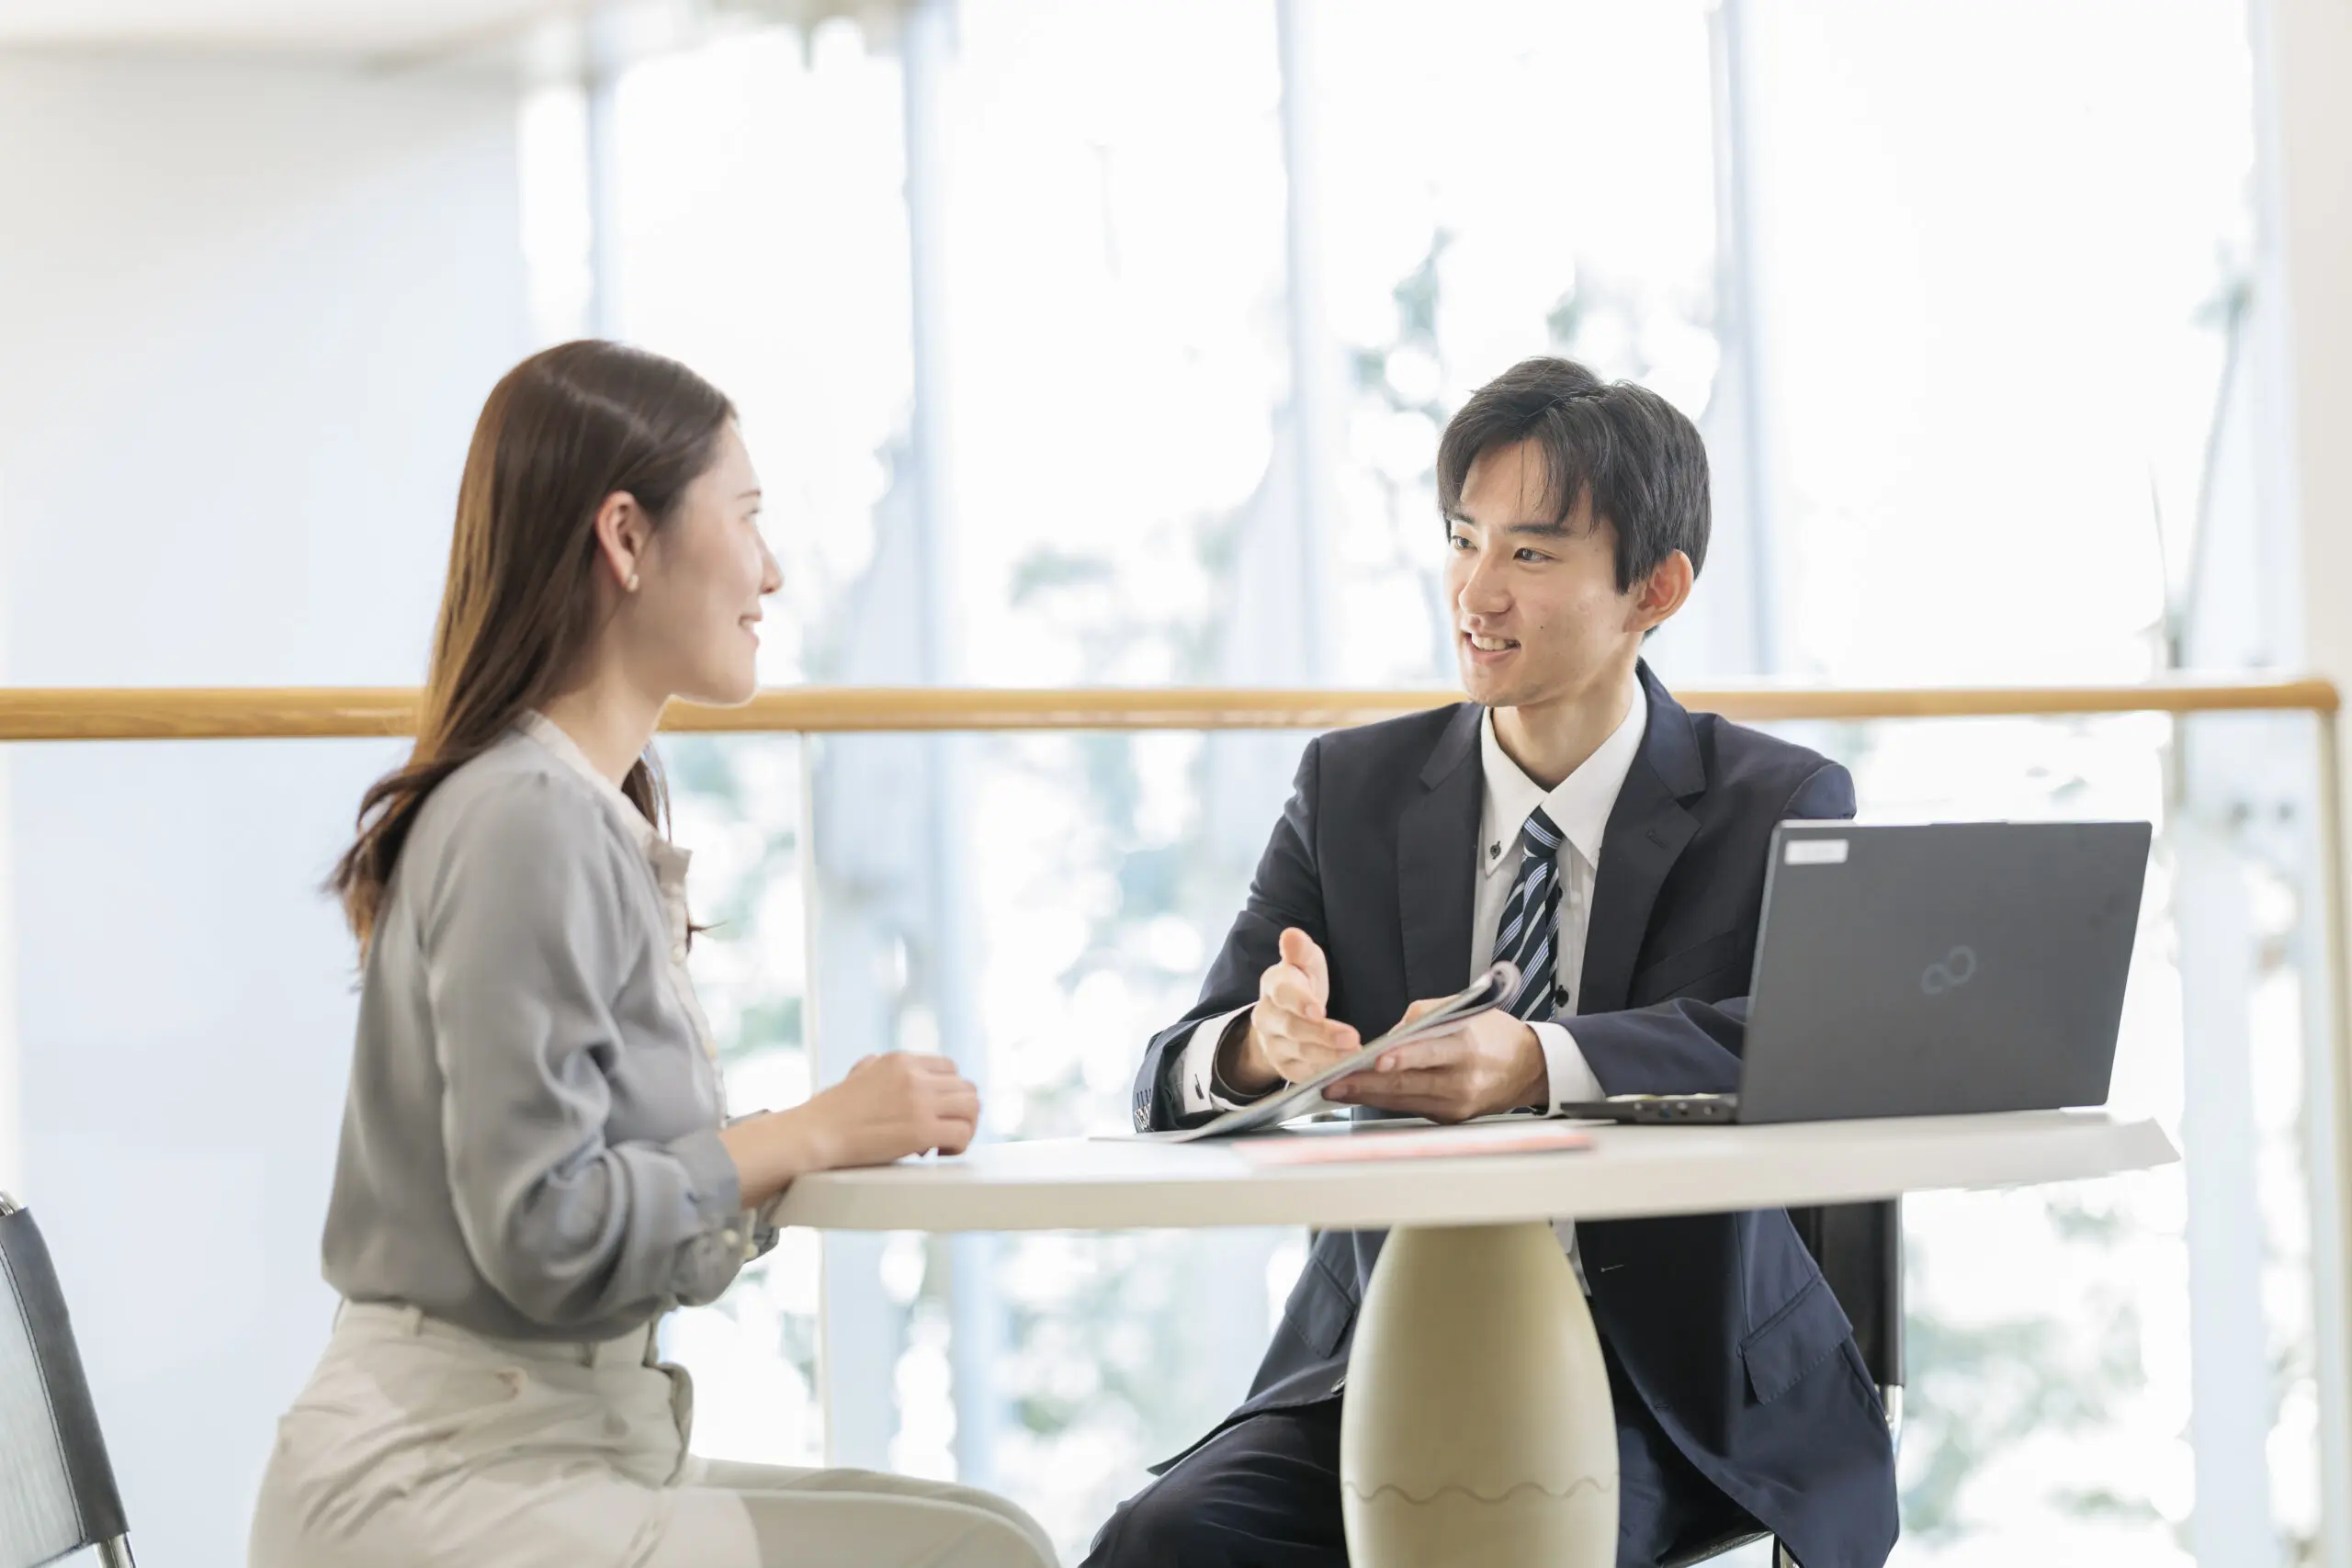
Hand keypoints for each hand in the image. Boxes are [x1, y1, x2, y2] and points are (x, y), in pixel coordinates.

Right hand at [721, 1052, 979, 1201]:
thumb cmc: (830, 1112)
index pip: (950, 1069)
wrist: (814, 1134)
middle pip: (966, 1088)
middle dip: (960, 1112)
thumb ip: (875, 1067)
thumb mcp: (857, 1074)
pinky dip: (958, 1145)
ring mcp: (921, 1102)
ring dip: (965, 1127)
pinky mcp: (922, 1130)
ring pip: (972, 1108)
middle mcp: (915, 1076)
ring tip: (946, 1144)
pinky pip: (962, 1133)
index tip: (939, 1112)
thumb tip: (878, 1064)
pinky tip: (940, 1153)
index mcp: (901, 1061)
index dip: (949, 1093)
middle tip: (944, 1131)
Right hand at [1224, 928, 1361, 1094]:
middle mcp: (1267, 1018)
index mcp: (1273, 986)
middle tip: (1352, 1038)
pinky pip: (1304, 1074)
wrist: (1281, 1018)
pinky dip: (1325, 1073)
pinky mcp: (1285, 1068)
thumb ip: (1300, 951)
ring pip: (1300, 1054)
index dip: (1299, 1002)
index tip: (1320, 1010)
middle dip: (1323, 1035)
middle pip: (1293, 1028)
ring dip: (1329, 1056)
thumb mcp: (1304, 963)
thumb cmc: (1301, 985)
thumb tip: (1291, 935)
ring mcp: (1273, 1045)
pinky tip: (1347, 1070)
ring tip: (1355, 1055)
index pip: (1282, 994)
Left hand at [1321, 999, 1546, 1122]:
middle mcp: (1461, 1080)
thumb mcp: (1466, 1011)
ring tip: (1338, 1090)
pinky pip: (1412, 1108)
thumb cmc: (1496, 1035)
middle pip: (1407, 1083)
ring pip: (1404, 1100)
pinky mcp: (1451, 1117)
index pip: (1428, 1052)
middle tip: (1334, 1082)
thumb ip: (1426, 1016)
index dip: (1401, 1057)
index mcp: (1466, 1047)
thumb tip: (1392, 1033)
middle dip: (1366, 1083)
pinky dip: (1387, 1101)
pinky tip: (1364, 1096)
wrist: (1529, 1068)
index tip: (1374, 1059)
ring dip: (1368, 1096)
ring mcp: (1456, 1104)